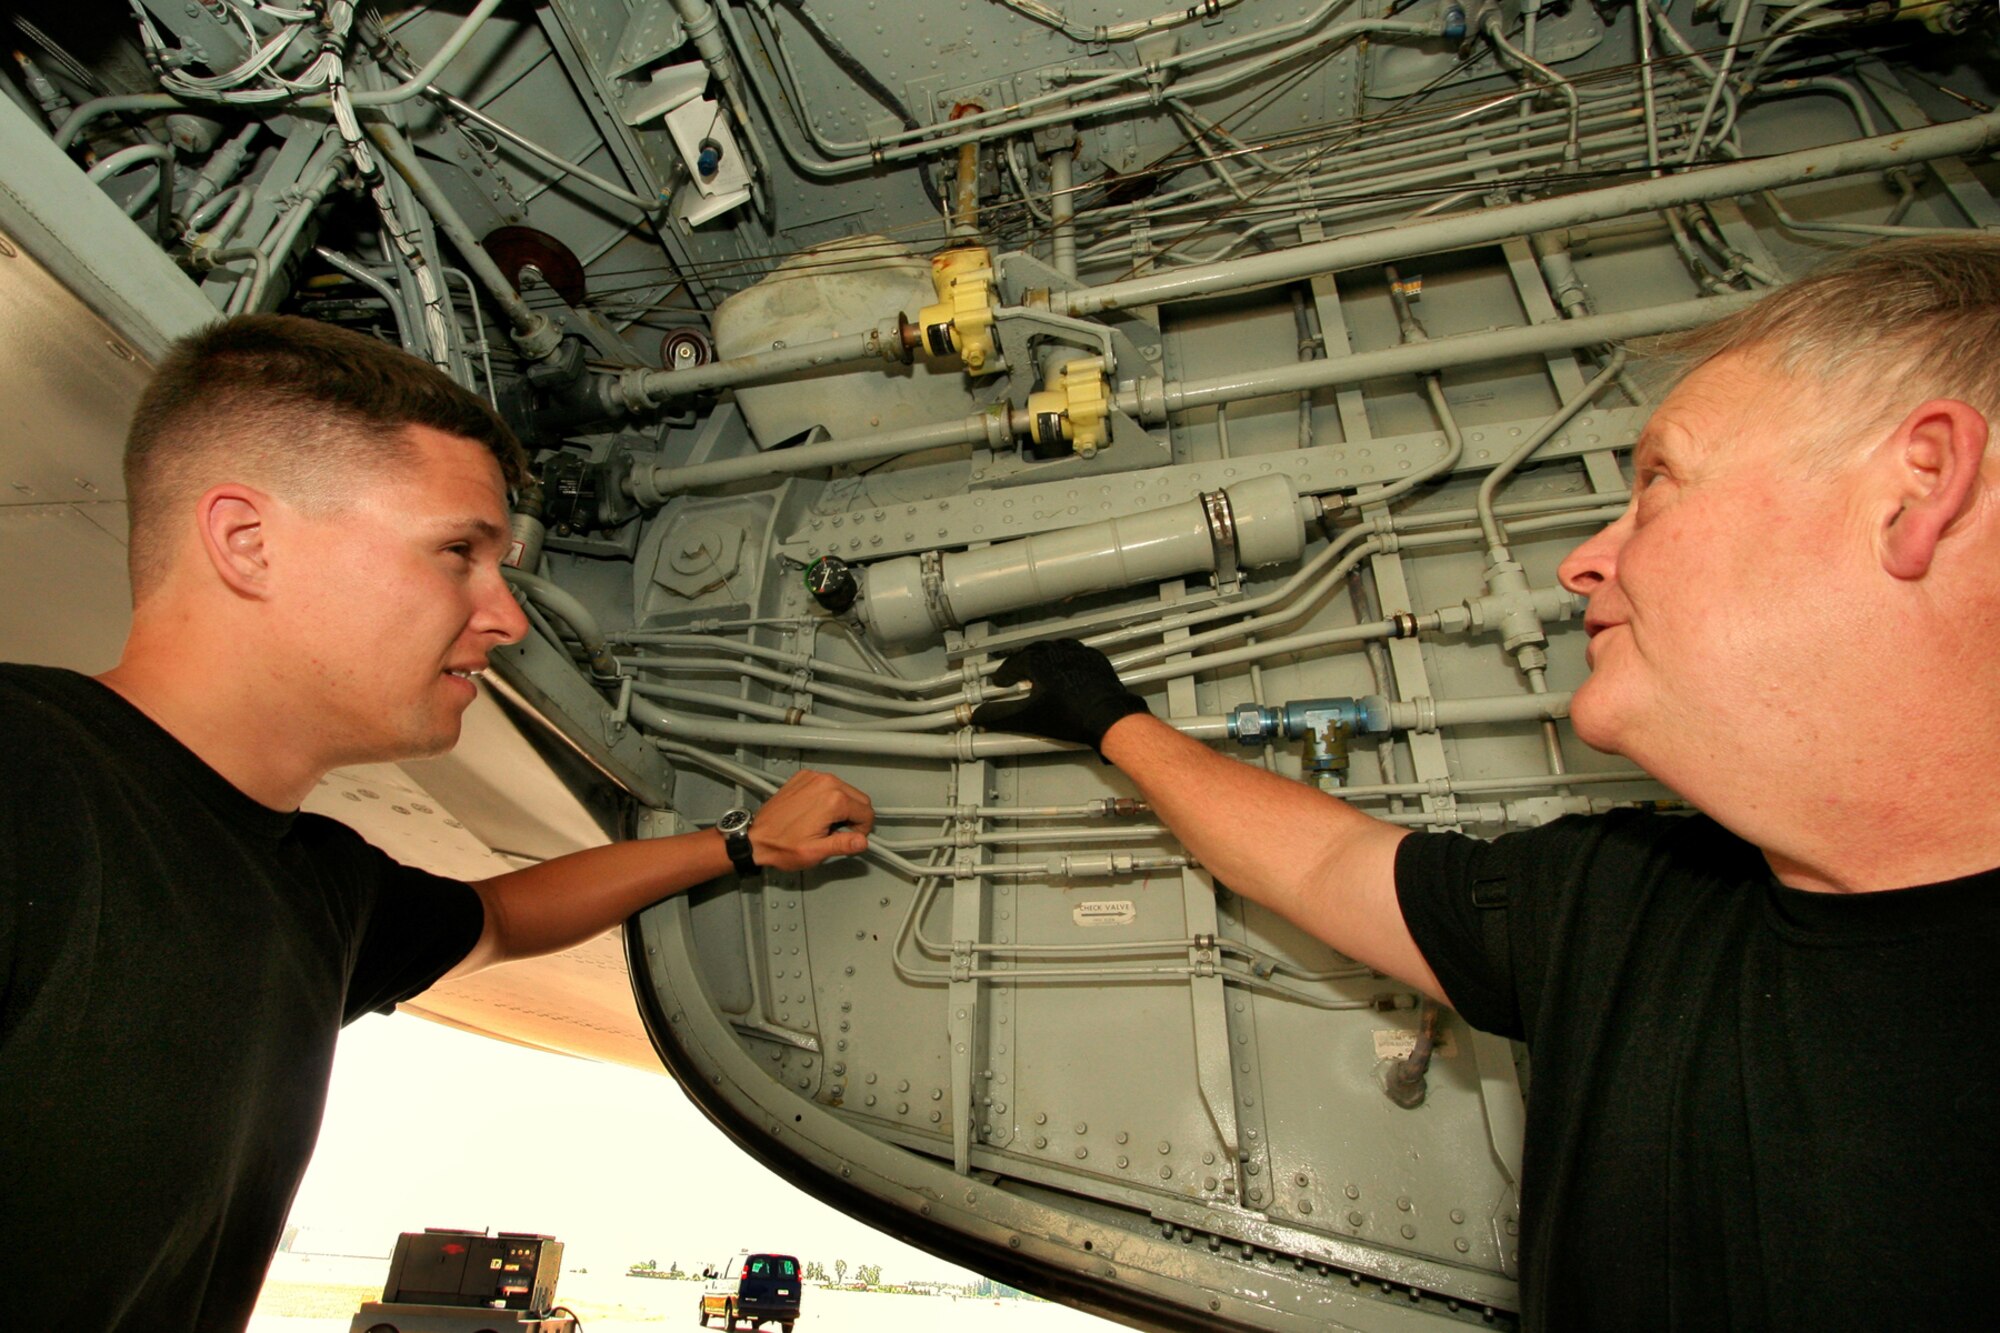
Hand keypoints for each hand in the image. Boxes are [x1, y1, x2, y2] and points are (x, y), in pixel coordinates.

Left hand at [749, 769, 874, 870]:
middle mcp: (825, 782)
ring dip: (843, 806)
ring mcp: (813, 777)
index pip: (866, 812)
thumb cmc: (781, 845)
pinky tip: (816, 812)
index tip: (850, 838)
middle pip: (859, 798)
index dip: (862, 829)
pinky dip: (828, 797)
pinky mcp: (804, 777)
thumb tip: (862, 841)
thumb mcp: (816, 852)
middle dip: (854, 817)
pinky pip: (829, 784)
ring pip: (846, 790)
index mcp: (832, 800)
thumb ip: (844, 845)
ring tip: (825, 823)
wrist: (755, 837)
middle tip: (837, 833)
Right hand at [968, 638, 1149, 755]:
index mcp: (1038, 662)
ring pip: (1055, 648)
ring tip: (1040, 668)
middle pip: (1033, 651)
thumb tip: (978, 716)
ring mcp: (1079, 653)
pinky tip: (1067, 668)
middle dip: (1022, 662)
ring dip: (1044, 656)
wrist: (1107, 717)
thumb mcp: (1027, 719)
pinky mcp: (1096, 659)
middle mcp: (1056, 651)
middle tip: (1016, 673)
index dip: (1003, 675)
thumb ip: (999, 717)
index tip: (1000, 682)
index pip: (1012, 665)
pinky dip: (1067, 658)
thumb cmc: (1067, 717)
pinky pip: (1077, 653)